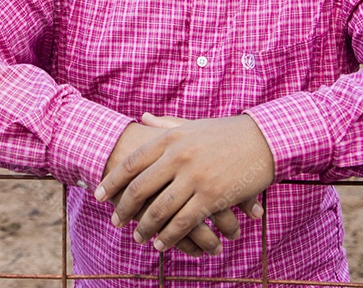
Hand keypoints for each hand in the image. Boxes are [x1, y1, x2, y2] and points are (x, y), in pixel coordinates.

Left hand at [97, 113, 274, 253]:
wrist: (264, 140)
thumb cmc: (226, 133)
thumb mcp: (192, 125)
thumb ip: (165, 125)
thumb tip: (140, 119)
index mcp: (171, 138)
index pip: (132, 162)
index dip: (112, 180)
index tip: (98, 194)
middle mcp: (179, 157)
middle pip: (139, 188)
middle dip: (124, 208)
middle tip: (115, 221)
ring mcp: (195, 177)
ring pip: (159, 210)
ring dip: (144, 228)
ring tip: (137, 238)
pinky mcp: (212, 196)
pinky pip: (183, 223)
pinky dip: (168, 237)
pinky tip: (161, 244)